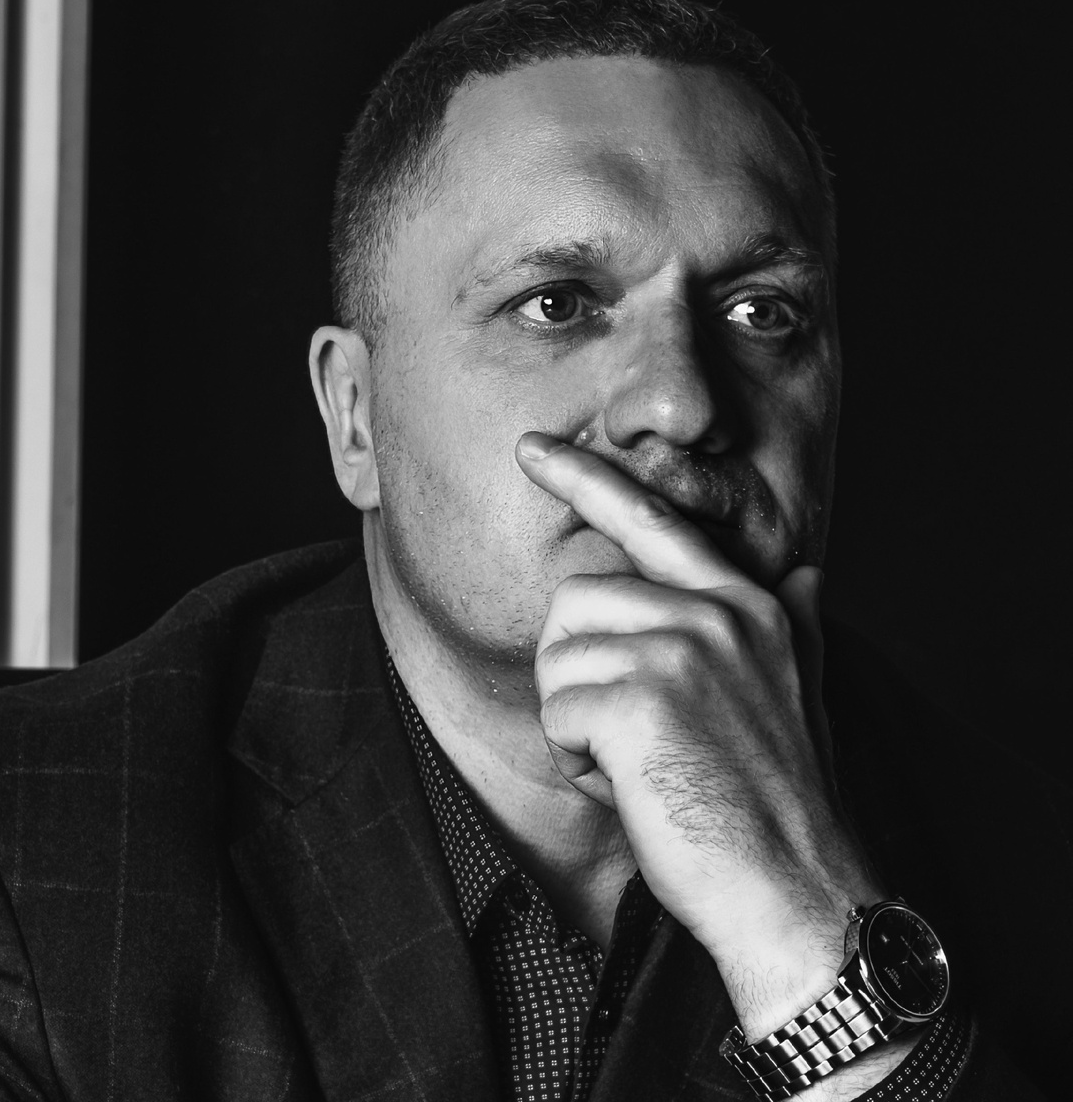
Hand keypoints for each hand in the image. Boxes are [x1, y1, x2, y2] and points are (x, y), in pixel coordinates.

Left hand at [515, 431, 878, 1038]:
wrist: (801, 892)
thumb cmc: (782, 799)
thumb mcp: (803, 694)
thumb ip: (796, 623)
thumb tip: (808, 571)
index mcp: (744, 604)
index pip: (651, 520)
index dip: (586, 479)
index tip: (532, 448)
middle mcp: (714, 612)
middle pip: (574, 601)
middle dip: (578, 673)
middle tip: (629, 735)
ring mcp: (679, 651)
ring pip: (558, 658)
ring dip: (577, 722)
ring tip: (638, 763)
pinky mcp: (641, 701)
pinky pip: (557, 713)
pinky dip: (576, 761)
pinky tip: (630, 787)